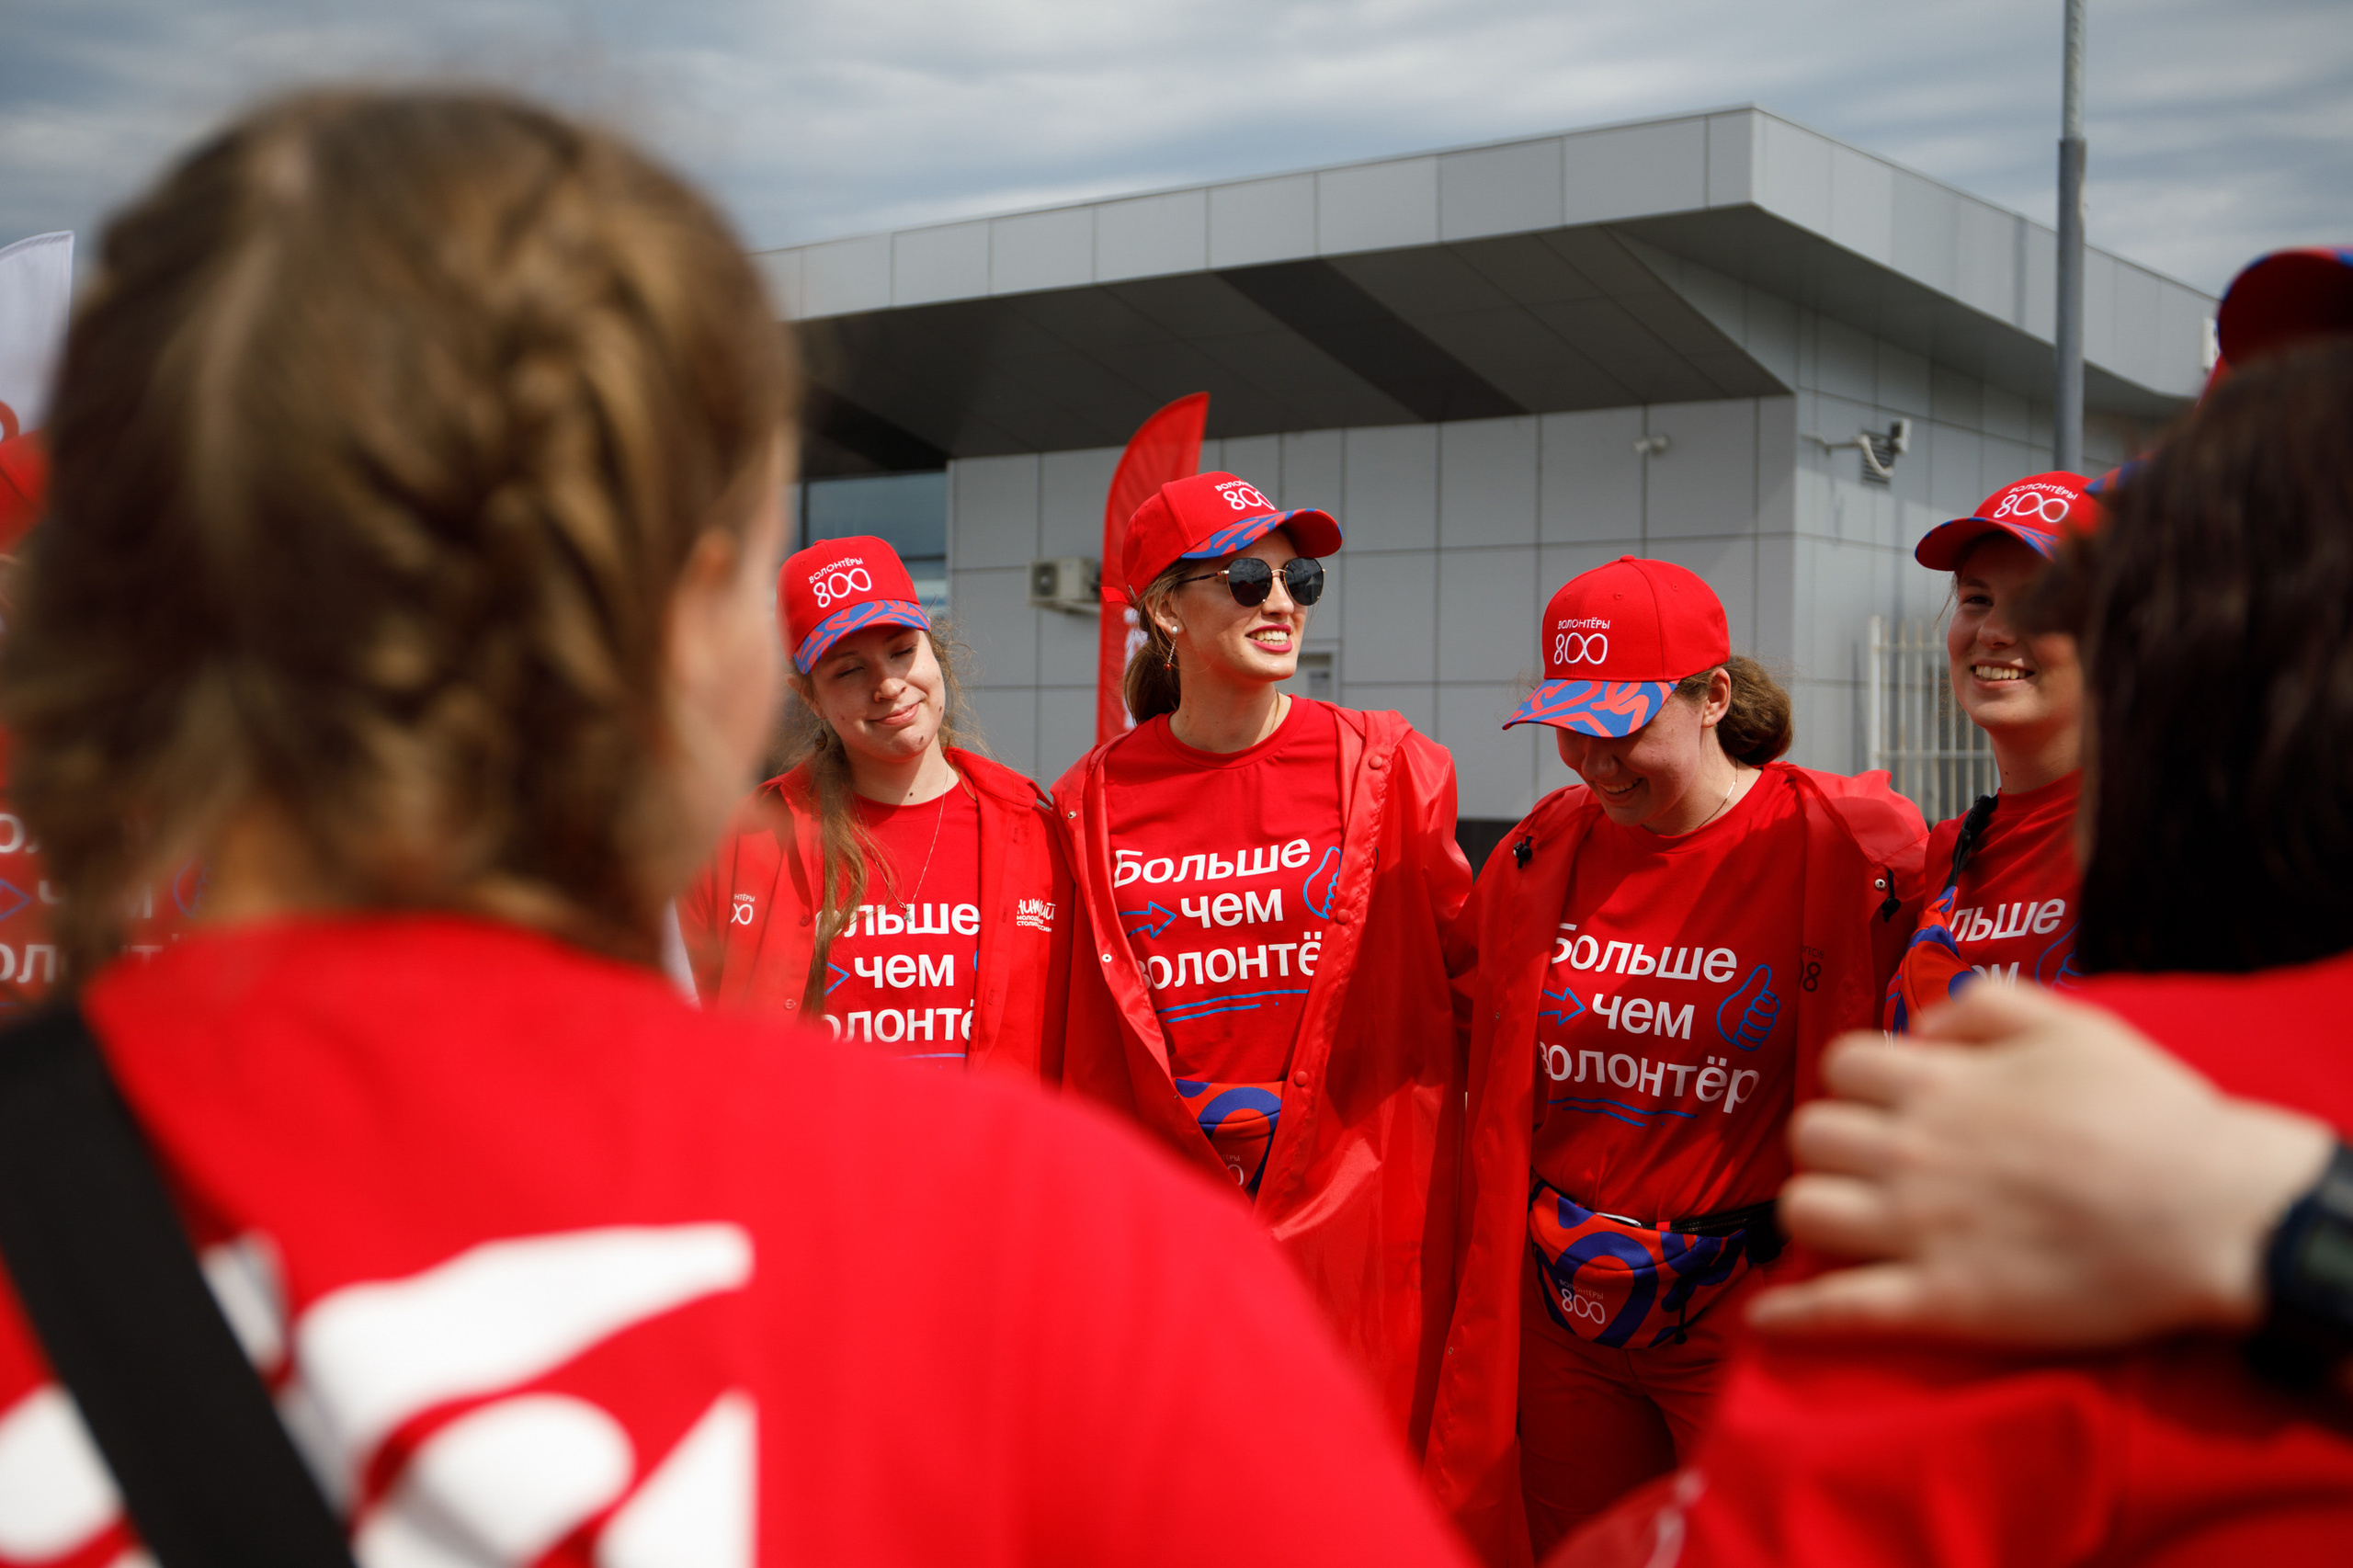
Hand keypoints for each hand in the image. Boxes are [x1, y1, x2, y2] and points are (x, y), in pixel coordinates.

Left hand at [1748, 984, 2335, 1347]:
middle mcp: (1915, 1151)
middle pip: (1811, 1135)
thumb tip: (1919, 1027)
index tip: (1882, 1102)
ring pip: (1805, 1212)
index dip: (1855, 1080)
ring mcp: (1922, 1229)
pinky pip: (1840, 1309)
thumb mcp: (2071, 1024)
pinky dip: (1794, 1316)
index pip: (1841, 1063)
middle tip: (1866, 1164)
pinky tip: (1765, 1320)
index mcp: (1943, 1083)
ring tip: (1844, 1222)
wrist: (2213, 1214)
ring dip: (1814, 1214)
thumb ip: (1983, 1009)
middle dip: (1830, 1144)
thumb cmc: (2150, 1116)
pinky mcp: (1942, 1302)